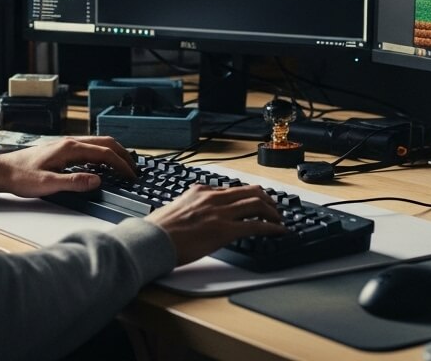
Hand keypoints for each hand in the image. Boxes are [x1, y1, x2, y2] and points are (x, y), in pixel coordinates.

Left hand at [0, 136, 135, 196]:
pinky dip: (103, 153)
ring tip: (123, 165)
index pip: (104, 153)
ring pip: (98, 143)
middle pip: (105, 143)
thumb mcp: (48, 184)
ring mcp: (66, 144)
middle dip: (123, 155)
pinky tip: (103, 164)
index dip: (121, 164)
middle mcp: (70, 142)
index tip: (130, 175)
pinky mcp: (62, 149)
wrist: (1, 171)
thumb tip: (97, 180)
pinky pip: (90, 147)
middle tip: (134, 169)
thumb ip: (74, 182)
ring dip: (114, 152)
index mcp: (69, 148)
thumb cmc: (21, 177)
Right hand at [146, 184, 286, 264]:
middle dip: (266, 199)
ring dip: (272, 212)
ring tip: (279, 220)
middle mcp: (212, 197)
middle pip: (249, 191)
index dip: (247, 195)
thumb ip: (190, 208)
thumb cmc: (158, 231)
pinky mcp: (224, 230)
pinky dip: (272, 227)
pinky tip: (279, 231)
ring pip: (257, 204)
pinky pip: (256, 225)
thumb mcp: (176, 209)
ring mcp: (219, 213)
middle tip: (273, 208)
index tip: (254, 200)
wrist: (151, 240)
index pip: (231, 189)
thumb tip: (196, 217)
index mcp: (199, 191)